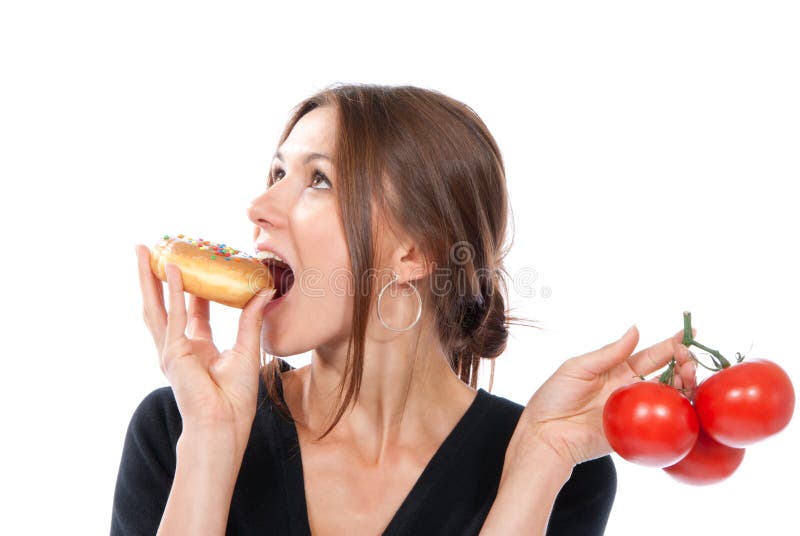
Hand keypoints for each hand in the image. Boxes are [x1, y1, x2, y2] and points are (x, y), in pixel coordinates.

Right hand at [135, 244, 274, 446]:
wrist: (225, 426)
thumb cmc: (235, 398)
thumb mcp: (247, 349)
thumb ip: (251, 319)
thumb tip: (264, 291)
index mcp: (196, 348)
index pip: (191, 310)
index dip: (191, 285)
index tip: (196, 262)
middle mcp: (179, 347)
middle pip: (164, 304)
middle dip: (157, 277)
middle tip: (155, 249)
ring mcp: (171, 350)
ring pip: (156, 306)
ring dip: (150, 278)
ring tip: (145, 251)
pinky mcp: (173, 353)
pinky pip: (174, 316)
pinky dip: (175, 292)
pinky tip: (175, 270)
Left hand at [515, 326, 697, 467]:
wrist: (544, 433)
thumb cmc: (555, 397)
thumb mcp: (579, 367)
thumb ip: (609, 353)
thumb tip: (636, 329)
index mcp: (617, 370)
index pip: (651, 355)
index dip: (671, 344)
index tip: (688, 333)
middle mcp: (630, 389)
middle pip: (667, 375)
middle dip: (684, 363)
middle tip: (689, 357)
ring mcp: (635, 412)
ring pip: (670, 398)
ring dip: (685, 385)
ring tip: (689, 375)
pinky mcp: (635, 433)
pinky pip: (661, 425)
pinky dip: (678, 415)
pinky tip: (687, 404)